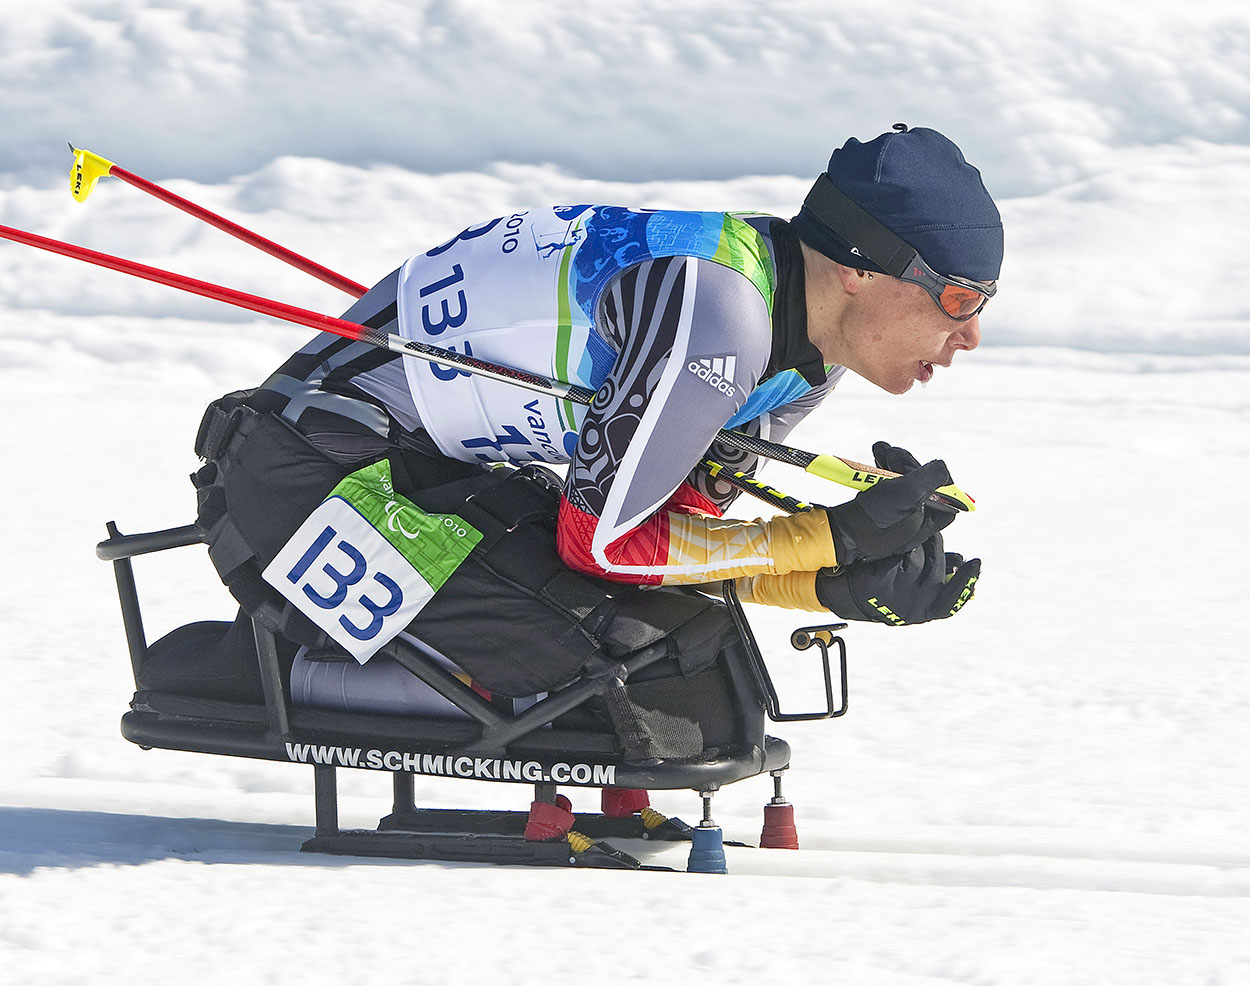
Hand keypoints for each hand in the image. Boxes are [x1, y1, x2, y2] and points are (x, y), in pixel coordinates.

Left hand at [814, 533, 979, 625]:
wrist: (843, 592)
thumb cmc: (882, 586)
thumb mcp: (911, 587)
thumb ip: (936, 577)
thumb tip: (959, 562)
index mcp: (925, 611)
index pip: (953, 601)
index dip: (967, 581)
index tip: (975, 561)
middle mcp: (913, 608)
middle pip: (937, 569)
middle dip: (935, 548)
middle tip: (931, 535)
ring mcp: (896, 596)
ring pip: (918, 559)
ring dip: (915, 545)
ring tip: (907, 543)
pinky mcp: (879, 582)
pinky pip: (898, 555)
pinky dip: (897, 549)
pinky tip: (890, 550)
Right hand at [824, 448, 955, 564]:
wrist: (839, 530)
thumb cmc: (872, 518)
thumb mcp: (908, 493)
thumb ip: (931, 477)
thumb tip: (942, 467)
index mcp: (923, 524)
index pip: (946, 502)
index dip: (941, 482)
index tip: (930, 467)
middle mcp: (910, 523)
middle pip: (920, 488)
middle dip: (908, 465)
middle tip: (894, 453)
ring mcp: (891, 517)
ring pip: (900, 485)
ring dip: (892, 463)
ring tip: (881, 450)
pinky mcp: (875, 511)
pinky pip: (883, 488)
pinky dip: (880, 471)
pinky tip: (876, 458)